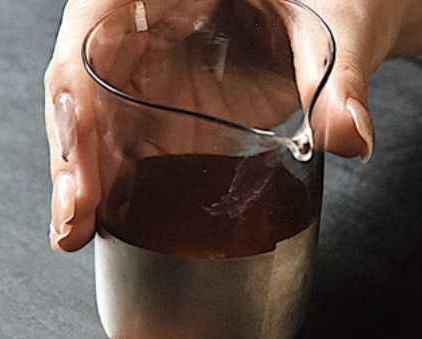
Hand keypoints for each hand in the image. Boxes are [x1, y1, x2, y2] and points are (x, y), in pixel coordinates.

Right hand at [44, 0, 400, 251]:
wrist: (340, 13)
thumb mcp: (335, 26)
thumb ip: (337, 79)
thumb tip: (350, 136)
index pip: (93, 31)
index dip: (77, 99)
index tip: (81, 150)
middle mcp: (139, 22)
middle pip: (79, 86)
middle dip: (72, 157)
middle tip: (73, 223)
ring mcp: (146, 70)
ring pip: (92, 123)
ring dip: (82, 182)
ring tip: (76, 234)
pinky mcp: (160, 110)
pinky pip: (124, 148)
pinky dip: (112, 189)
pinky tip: (105, 227)